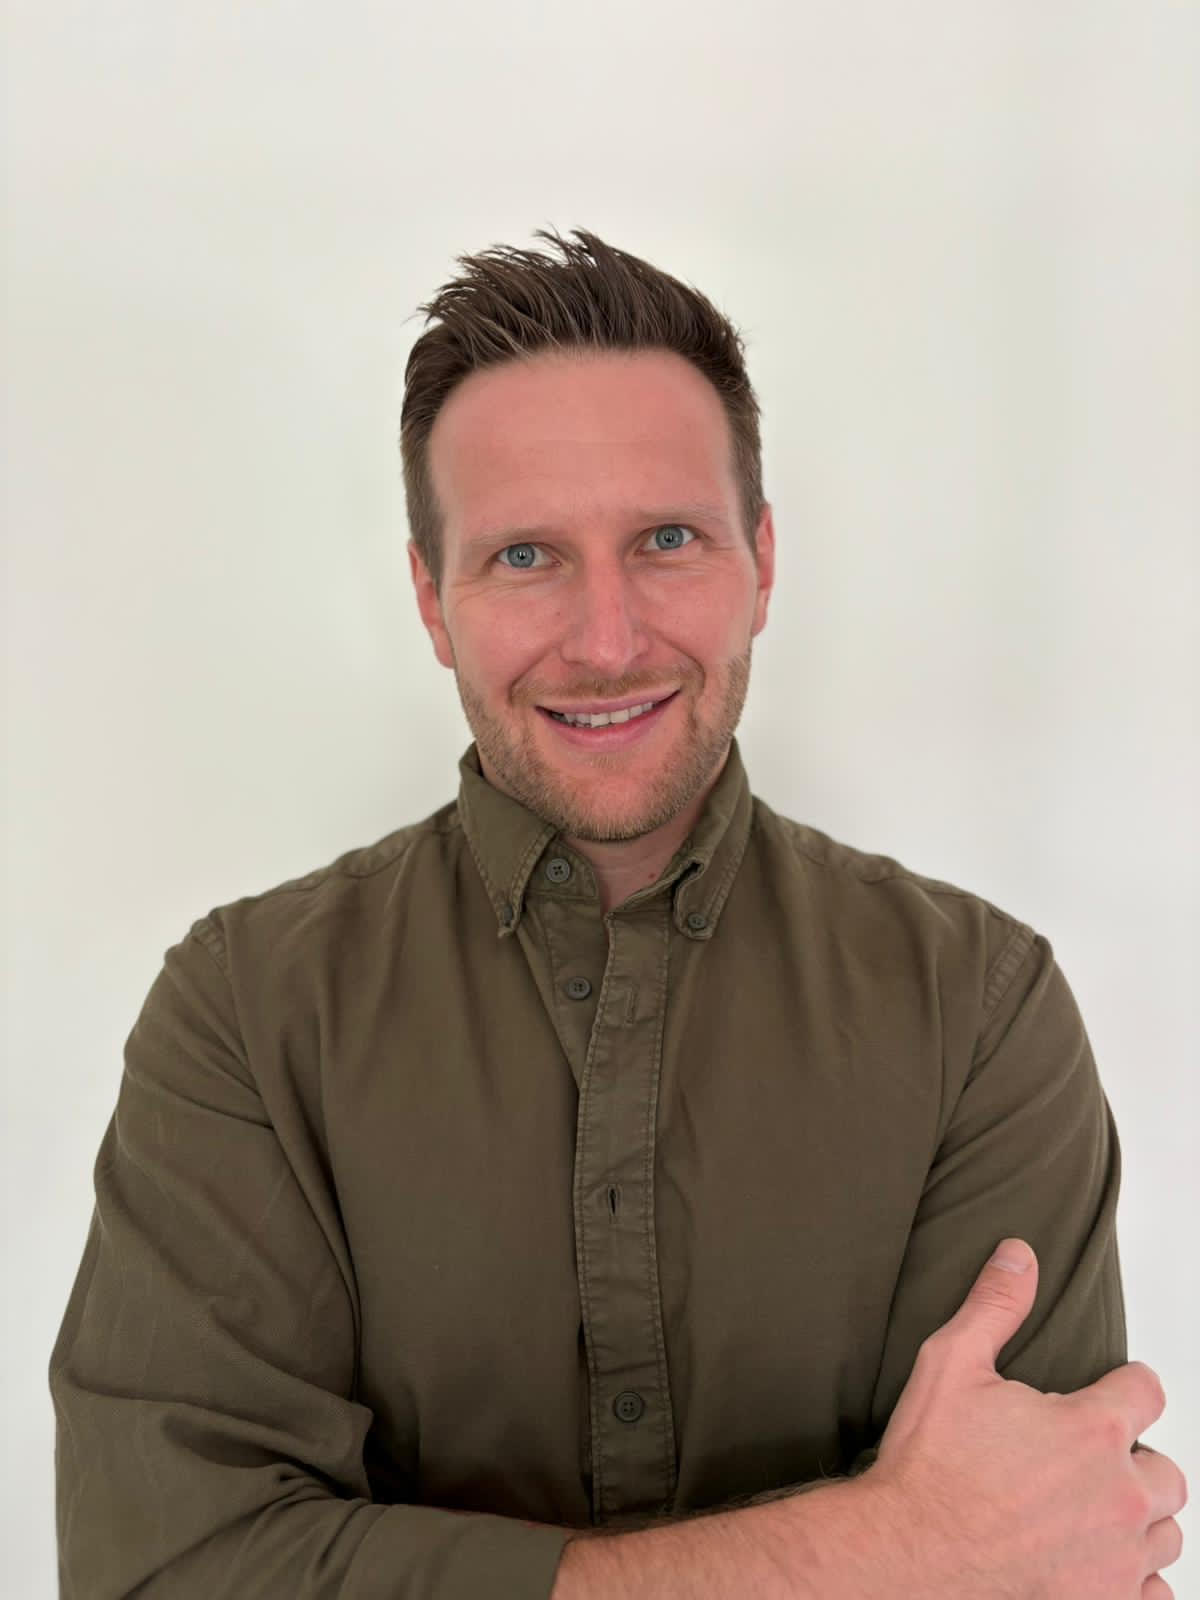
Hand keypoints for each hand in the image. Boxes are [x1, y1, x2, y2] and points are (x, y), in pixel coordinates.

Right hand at [870, 1239, 1187, 1596]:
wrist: (908, 1560)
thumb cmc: (929, 1469)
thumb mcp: (949, 1364)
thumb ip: (994, 1306)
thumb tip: (1019, 1254)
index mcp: (1091, 1430)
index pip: (1147, 1391)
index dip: (1129, 1386)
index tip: (1116, 1391)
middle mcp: (1119, 1496)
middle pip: (1166, 1471)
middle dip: (1135, 1461)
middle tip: (1090, 1462)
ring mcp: (1118, 1560)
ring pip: (1165, 1533)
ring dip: (1140, 1519)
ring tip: (1096, 1512)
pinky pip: (1156, 1593)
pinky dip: (1137, 1580)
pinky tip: (1102, 1566)